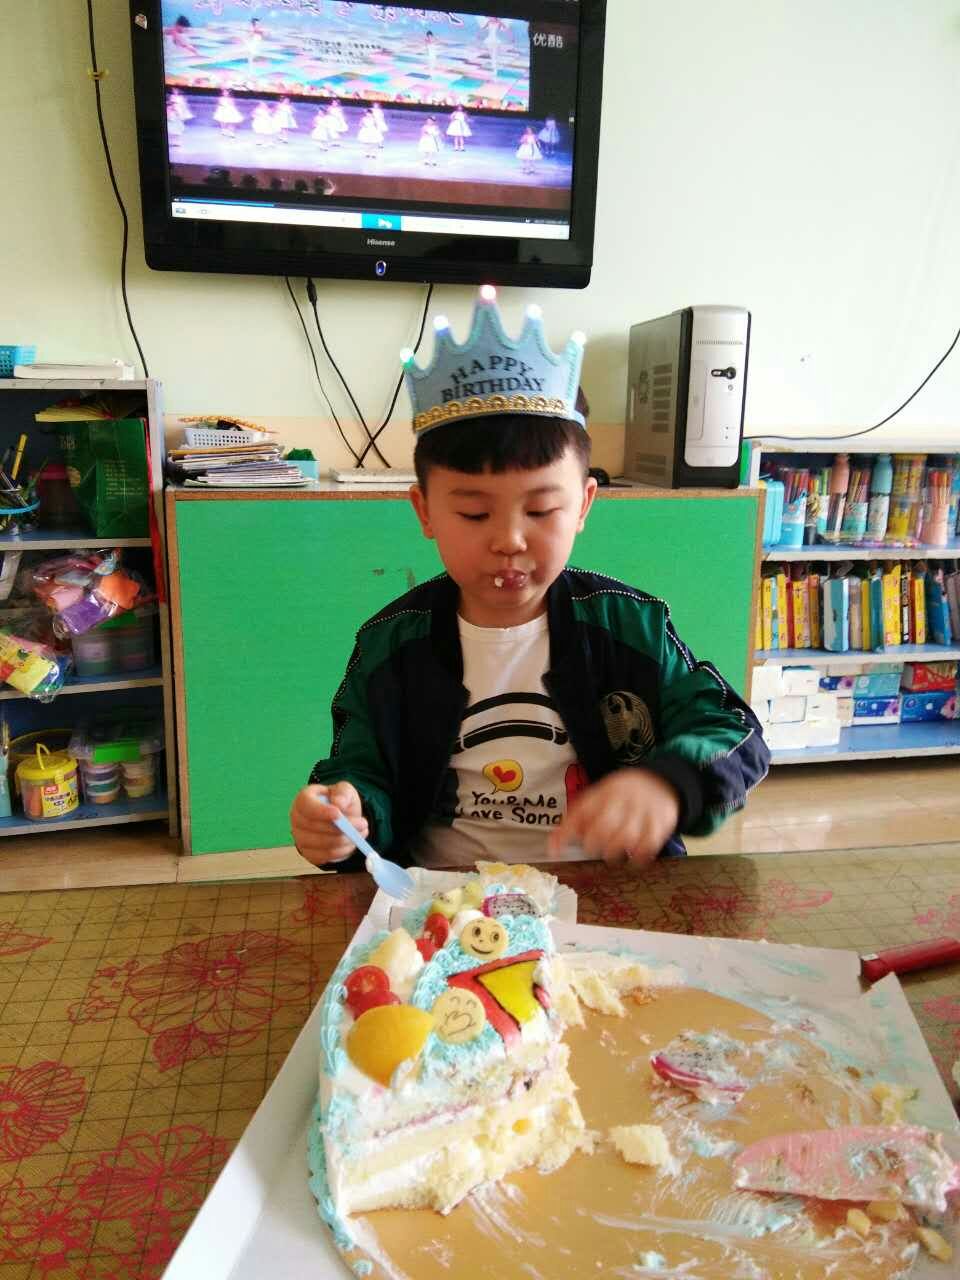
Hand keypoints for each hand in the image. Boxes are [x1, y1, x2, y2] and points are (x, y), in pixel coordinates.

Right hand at [290, 782, 367, 866]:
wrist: (340, 818)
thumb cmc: (339, 802)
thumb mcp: (344, 791)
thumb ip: (343, 793)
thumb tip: (338, 803)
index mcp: (303, 800)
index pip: (306, 806)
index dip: (321, 812)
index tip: (338, 814)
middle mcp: (297, 820)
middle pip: (315, 828)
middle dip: (342, 828)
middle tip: (363, 824)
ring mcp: (300, 838)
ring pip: (323, 844)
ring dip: (346, 841)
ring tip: (361, 833)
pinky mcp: (309, 854)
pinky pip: (326, 856)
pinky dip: (343, 851)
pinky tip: (352, 843)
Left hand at [548, 768, 680, 866]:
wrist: (661, 782)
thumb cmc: (622, 795)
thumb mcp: (599, 796)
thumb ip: (578, 816)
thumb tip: (554, 843)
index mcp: (604, 793)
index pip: (579, 812)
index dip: (565, 832)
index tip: (554, 852)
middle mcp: (622, 801)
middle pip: (602, 828)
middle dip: (593, 844)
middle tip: (593, 847)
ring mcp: (642, 813)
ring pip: (624, 839)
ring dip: (613, 853)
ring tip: (611, 853)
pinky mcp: (660, 824)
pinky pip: (647, 846)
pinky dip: (637, 857)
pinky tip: (632, 857)